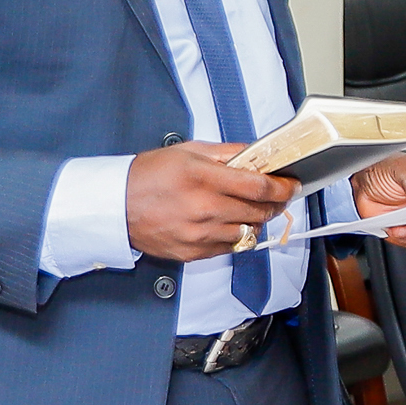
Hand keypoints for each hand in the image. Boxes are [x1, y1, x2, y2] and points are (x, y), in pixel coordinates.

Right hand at [126, 142, 296, 262]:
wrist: (114, 206)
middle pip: (260, 211)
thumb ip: (227, 153)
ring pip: (249, 231)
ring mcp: (199, 234)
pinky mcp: (193, 253)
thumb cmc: (147, 176)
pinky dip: (237, 235)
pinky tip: (229, 222)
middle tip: (278, 196)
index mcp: (203, 178)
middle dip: (275, 203)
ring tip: (250, 209)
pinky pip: (231, 247)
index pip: (260, 187)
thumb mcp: (188, 152)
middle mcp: (204, 209)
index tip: (291, 184)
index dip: (283, 187)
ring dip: (257, 220)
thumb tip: (257, 153)